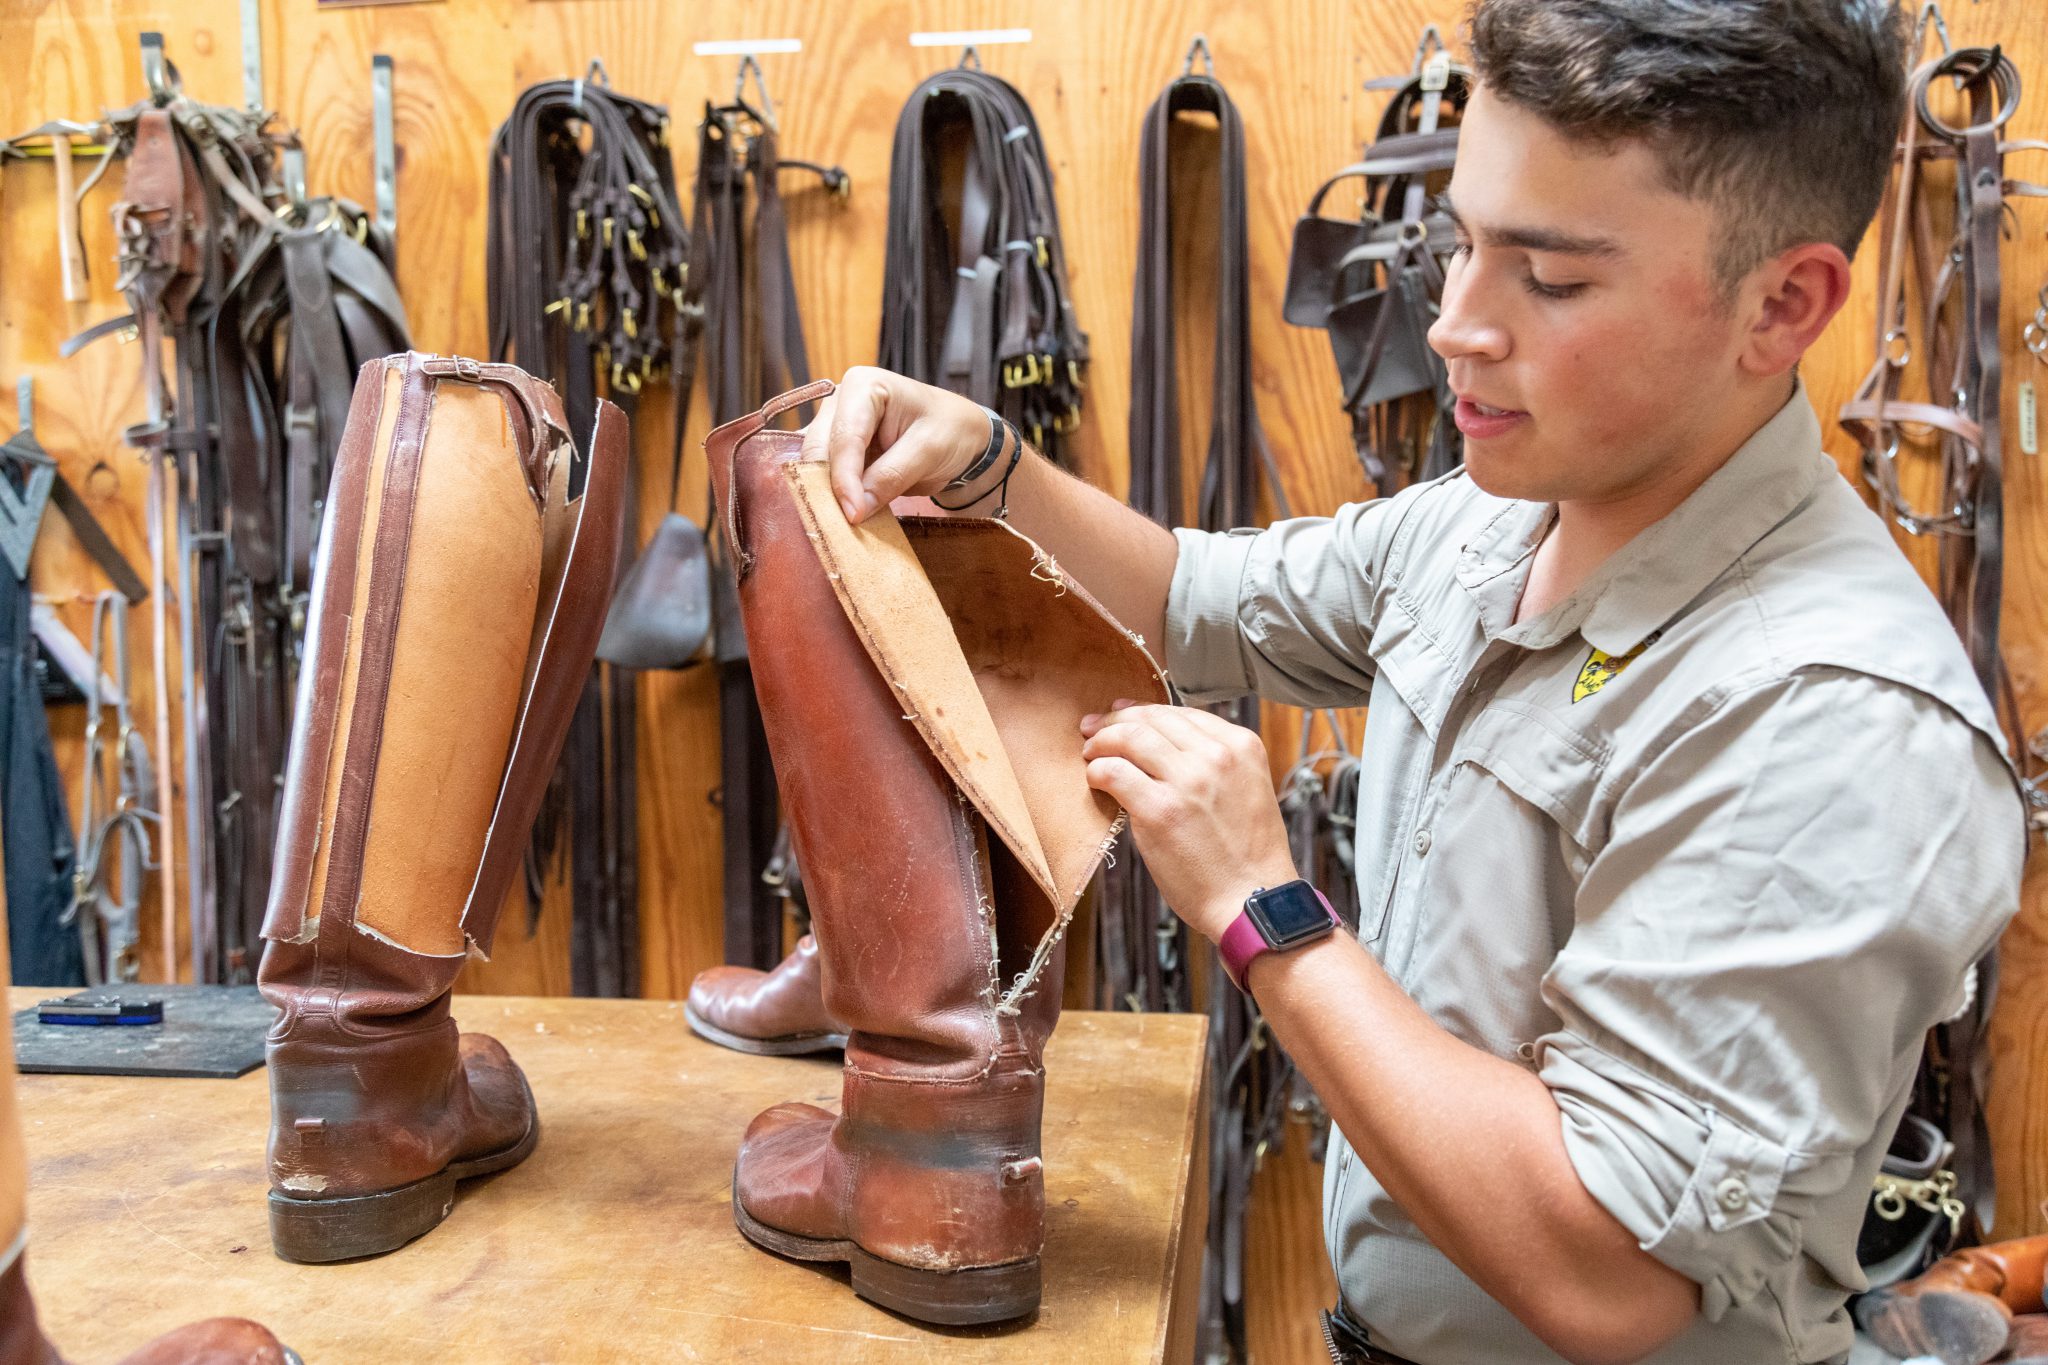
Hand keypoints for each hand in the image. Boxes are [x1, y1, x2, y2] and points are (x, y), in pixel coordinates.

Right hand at [800, 365, 995, 523]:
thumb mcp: (928, 450)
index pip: (845, 437)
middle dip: (828, 487)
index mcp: (863, 386)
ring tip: (841, 524)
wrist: (959, 436)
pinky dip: (832, 497)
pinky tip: (843, 516)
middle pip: (818, 450)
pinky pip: (824, 477)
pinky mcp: (837, 453)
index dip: (844, 478)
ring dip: (826, 495)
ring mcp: (834, 428)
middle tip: (840, 525)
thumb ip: (891, 476)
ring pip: (815, 466)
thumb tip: (856, 508)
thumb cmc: (949, 430)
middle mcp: (839, 403)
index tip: (853, 514)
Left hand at [1080, 701, 1297, 943]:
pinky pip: (1114, 772)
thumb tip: (1163, 748)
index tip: (1124, 714)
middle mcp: (1216, 756)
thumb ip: (1215, 764)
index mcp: (1242, 746)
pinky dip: (1097, 770)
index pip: (1182, 713)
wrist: (1252, 901)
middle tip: (1094, 727)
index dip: (1145, 711)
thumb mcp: (1248, 790)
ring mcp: (1188, 780)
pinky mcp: (1159, 810)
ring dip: (1102, 741)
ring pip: (1130, 737)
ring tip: (1090, 752)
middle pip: (1153, 719)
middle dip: (1116, 719)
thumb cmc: (1247, 856)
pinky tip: (1095, 779)